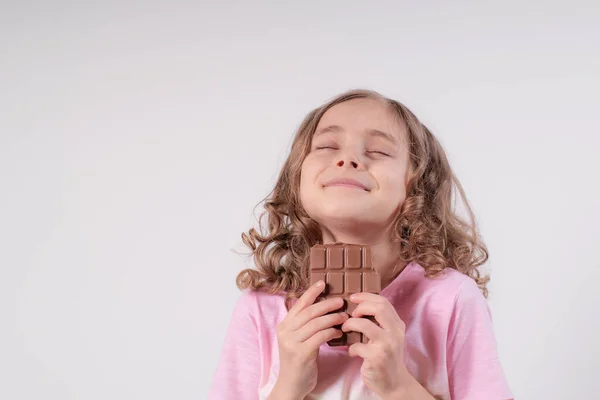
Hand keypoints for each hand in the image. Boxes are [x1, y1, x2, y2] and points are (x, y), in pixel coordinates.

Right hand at [270, 280, 348, 399]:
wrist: (291, 385)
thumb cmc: (298, 361)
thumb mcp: (297, 340)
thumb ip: (304, 325)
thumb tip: (320, 308)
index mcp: (284, 325)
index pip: (299, 304)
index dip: (311, 292)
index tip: (322, 283)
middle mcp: (285, 332)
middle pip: (309, 312)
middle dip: (327, 304)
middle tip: (341, 301)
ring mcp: (291, 342)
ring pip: (316, 323)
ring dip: (333, 318)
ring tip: (344, 317)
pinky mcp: (301, 353)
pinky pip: (320, 337)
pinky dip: (331, 332)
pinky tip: (339, 333)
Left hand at [341, 292, 411, 398]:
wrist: (395, 383)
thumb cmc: (387, 357)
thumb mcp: (389, 336)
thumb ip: (380, 322)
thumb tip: (359, 305)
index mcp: (397, 325)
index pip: (383, 302)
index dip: (366, 296)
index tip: (353, 297)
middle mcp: (395, 333)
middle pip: (378, 308)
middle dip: (360, 307)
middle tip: (351, 314)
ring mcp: (387, 345)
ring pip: (364, 324)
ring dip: (350, 324)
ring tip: (346, 328)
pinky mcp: (377, 358)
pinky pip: (357, 346)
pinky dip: (351, 348)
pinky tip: (352, 352)